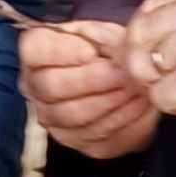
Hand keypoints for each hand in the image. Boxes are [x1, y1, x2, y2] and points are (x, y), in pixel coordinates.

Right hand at [17, 19, 158, 163]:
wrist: (125, 83)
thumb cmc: (110, 53)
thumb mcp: (106, 35)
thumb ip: (104, 40)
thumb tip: (110, 57)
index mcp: (37, 53)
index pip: (35, 50)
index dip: (60, 52)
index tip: (91, 52)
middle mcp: (36, 88)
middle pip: (52, 87)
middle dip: (92, 80)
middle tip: (123, 73)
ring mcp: (53, 120)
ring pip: (74, 116)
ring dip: (111, 101)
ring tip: (137, 88)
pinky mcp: (77, 142)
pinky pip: (96, 137)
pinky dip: (123, 121)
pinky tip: (140, 106)